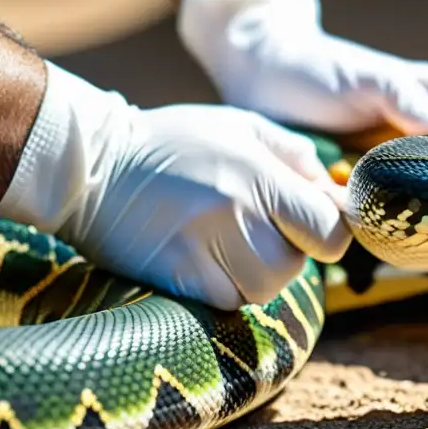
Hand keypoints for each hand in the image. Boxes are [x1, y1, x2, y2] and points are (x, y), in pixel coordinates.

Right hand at [0, 63, 350, 310]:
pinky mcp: (176, 277)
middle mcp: (234, 214)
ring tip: (227, 243)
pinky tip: (203, 259)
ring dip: (256, 274)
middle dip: (288, 252)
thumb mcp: (241, 127)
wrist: (91, 165)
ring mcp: (202, 250)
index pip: (328, 231)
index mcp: (257, 175)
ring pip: (264, 289)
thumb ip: (296, 158)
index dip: (326, 231)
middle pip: (297, 265)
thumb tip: (336, 196)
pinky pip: (227, 302)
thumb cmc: (174, 141)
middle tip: (256, 229)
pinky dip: (225, 288)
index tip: (308, 224)